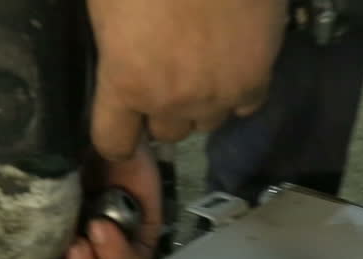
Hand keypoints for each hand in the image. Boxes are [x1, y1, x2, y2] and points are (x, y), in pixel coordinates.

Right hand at [0, 145, 161, 258]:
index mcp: (46, 253)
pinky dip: (115, 255)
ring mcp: (110, 249)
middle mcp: (77, 257)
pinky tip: (100, 229)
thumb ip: (3, 238)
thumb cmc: (40, 147)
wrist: (72, 112)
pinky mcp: (142, 234)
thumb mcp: (13, 195)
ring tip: (75, 247)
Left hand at [87, 0, 287, 159]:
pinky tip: (233, 64)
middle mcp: (172, 101)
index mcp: (126, 82)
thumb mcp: (106, 4)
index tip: (123, 131)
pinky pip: (245, 105)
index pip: (114, 142)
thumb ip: (112, 43)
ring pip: (208, 122)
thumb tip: (118, 54)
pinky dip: (237, 91)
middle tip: (167, 76)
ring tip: (204, 68)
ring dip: (202, 103)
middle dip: (163, 111)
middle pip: (167, 133)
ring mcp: (218, 94)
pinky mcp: (256, 80)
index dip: (117, 139)